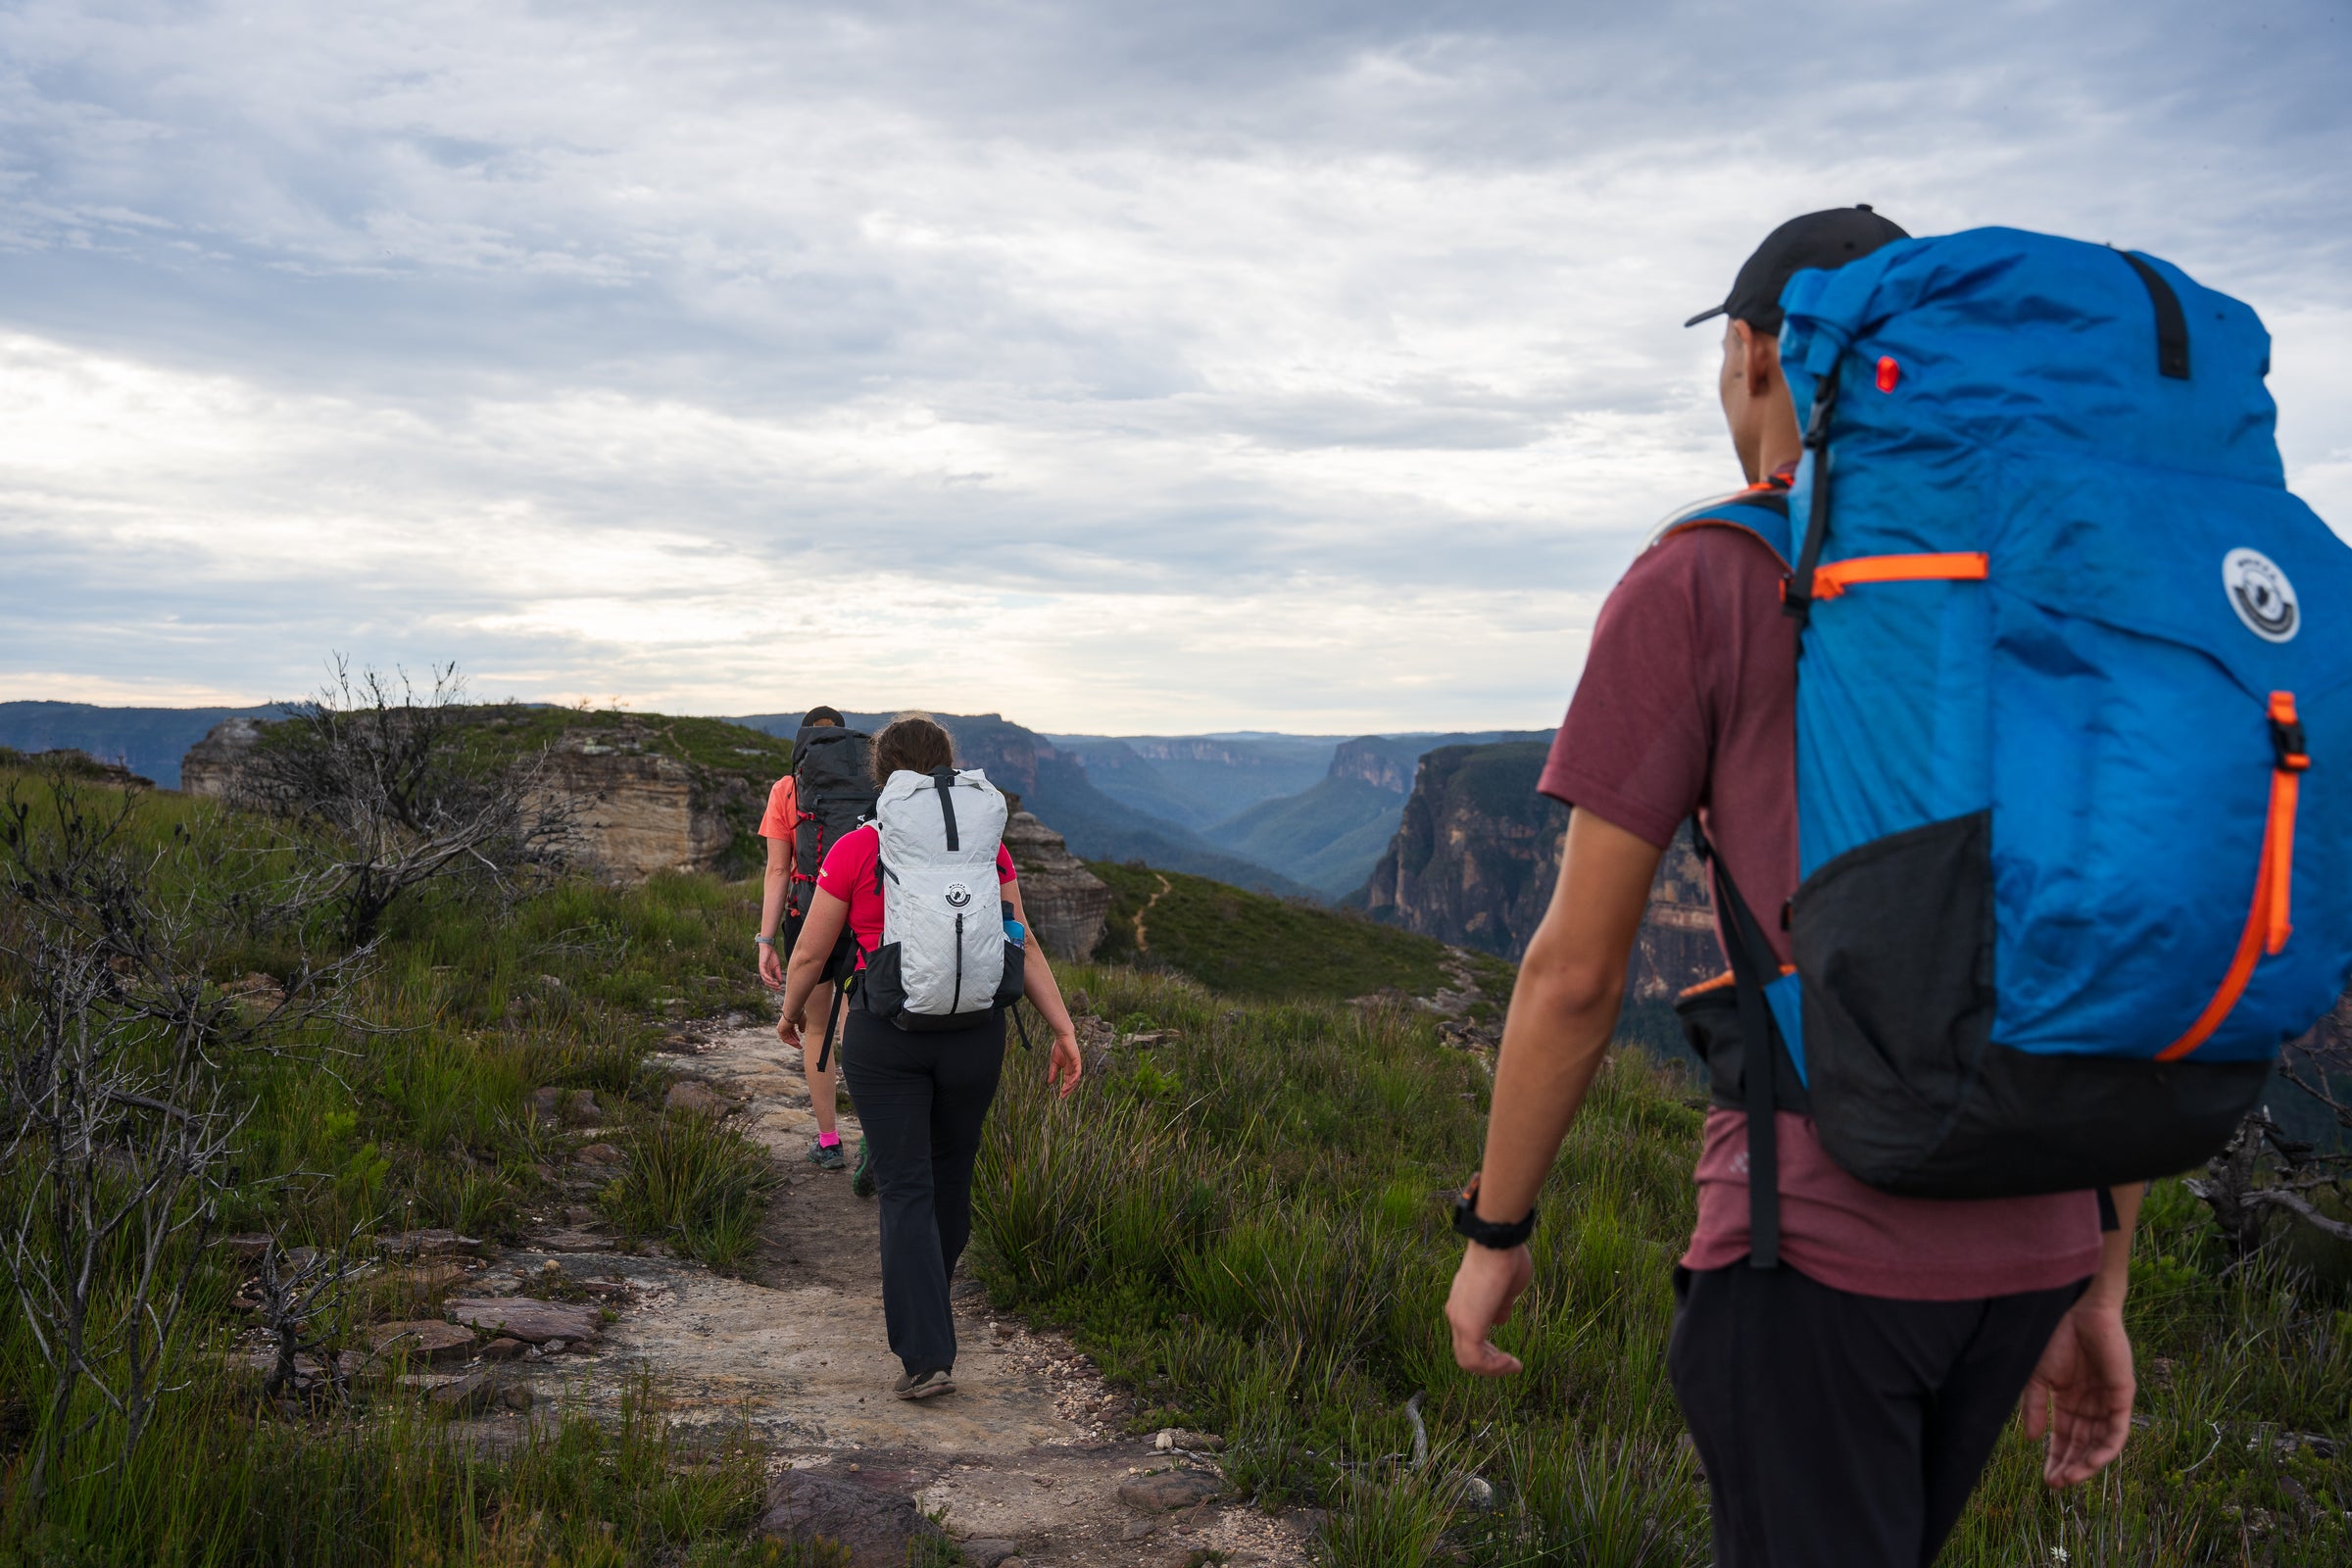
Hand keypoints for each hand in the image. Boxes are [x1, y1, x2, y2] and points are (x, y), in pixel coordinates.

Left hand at [758, 943, 783, 988]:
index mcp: (767, 973)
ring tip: (776, 985)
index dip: (774, 986)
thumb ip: (778, 974)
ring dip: (771, 983)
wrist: (768, 948)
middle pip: (767, 983)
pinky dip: (767, 977)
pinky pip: (763, 973)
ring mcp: (762, 970)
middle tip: (778, 988)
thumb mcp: (777, 966)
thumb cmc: (772, 956)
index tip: (779, 989)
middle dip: (773, 986)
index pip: (770, 982)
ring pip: (765, 979)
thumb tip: (780, 981)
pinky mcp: (761, 966)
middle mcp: (764, 973)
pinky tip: (771, 980)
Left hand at [776, 1009, 803, 1048]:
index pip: (791, 1031)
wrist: (793, 1011)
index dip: (795, 1036)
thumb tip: (802, 1032)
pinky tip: (796, 1044)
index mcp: (788, 1022)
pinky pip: (785, 1038)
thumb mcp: (802, 1022)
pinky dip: (790, 1041)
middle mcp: (784, 1025)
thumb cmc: (798, 1014)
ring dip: (793, 1043)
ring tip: (798, 1046)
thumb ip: (801, 1027)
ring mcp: (781, 1027)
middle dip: (794, 1041)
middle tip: (799, 1046)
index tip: (799, 1040)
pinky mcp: (780, 1030)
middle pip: (789, 1035)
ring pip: (787, 1038)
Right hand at [1047, 1030, 1082, 1097]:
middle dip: (1068, 1090)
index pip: (1068, 1081)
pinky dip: (1074, 1079)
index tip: (1060, 1096)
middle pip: (1073, 1082)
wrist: (1061, 1037)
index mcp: (1068, 1069)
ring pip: (1076, 1079)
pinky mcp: (1077, 1061)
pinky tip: (1069, 1084)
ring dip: (1070, 1086)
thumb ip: (1053, 1073)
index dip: (1065, 1088)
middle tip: (1062, 1097)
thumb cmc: (1058, 1048)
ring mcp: (1076, 1065)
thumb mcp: (1054, 1063)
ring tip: (1064, 1091)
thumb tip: (1049, 1083)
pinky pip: (1078, 1072)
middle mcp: (1073, 1068)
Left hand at [1445, 1240, 1533, 1375]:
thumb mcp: (1506, 1289)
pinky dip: (1493, 1367)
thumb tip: (1500, 1319)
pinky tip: (1511, 1363)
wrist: (1498, 1243)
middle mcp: (1456, 1312)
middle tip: (1510, 1365)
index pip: (1468, 1337)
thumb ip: (1501, 1306)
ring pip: (1468, 1360)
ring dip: (1493, 1368)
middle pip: (1465, 1352)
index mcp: (1463, 1303)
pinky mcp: (1468, 1325)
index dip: (1488, 1351)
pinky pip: (1475, 1359)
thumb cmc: (1505, 1258)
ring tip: (1513, 1366)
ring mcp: (1459, 1319)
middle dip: (1490, 1364)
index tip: (1507, 1356)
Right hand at [2019, 1294, 2134, 1486]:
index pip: (2064, 1438)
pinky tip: (2090, 1462)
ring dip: (2086, 1464)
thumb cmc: (2054, 1336)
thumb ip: (2034, 1407)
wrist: (2075, 1309)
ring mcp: (2107, 1402)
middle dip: (2070, 1467)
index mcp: (2069, 1400)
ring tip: (2070, 1478)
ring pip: (2100, 1443)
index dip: (2056, 1459)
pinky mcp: (2122, 1396)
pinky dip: (2106, 1449)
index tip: (2046, 1480)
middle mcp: (2090, 1405)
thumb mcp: (2037, 1377)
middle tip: (2056, 1485)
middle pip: (2082, 1445)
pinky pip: (2117, 1431)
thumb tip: (2031, 1439)